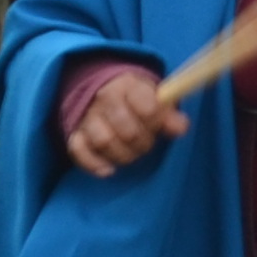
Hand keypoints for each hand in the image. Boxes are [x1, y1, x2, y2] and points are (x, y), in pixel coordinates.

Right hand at [64, 70, 183, 177]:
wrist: (102, 91)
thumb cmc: (137, 99)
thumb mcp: (156, 99)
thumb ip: (170, 114)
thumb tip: (180, 128)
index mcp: (128, 87)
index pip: (148, 109)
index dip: (158, 122)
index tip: (160, 125)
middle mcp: (104, 100)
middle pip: (128, 130)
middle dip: (143, 143)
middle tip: (148, 143)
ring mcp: (87, 118)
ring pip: (104, 142)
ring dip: (123, 155)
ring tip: (132, 153)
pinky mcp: (76, 134)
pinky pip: (79, 151)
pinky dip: (94, 164)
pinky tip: (109, 169)